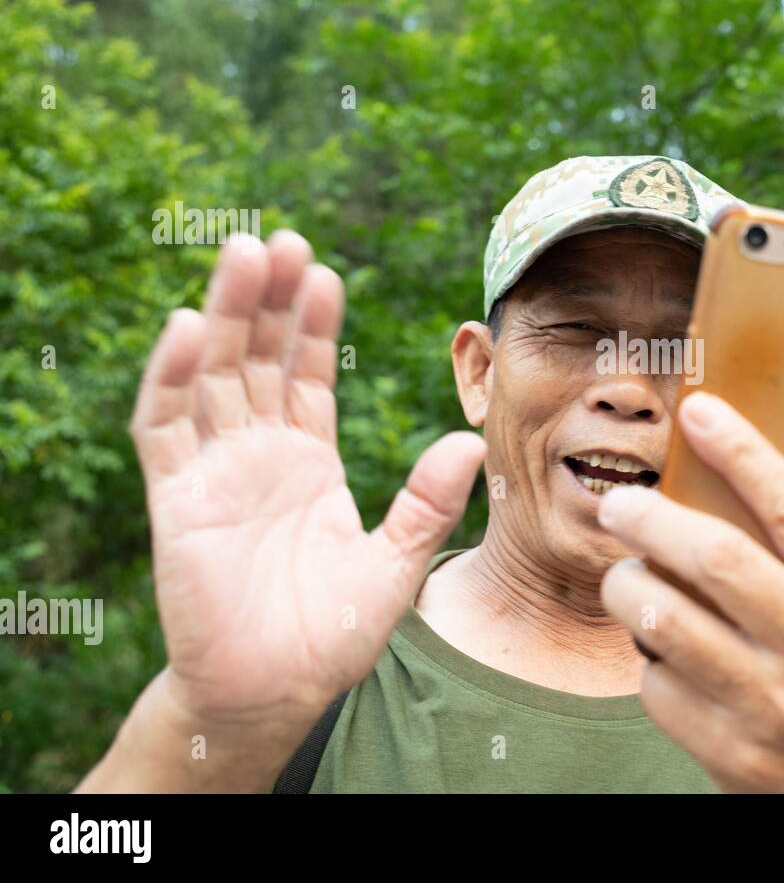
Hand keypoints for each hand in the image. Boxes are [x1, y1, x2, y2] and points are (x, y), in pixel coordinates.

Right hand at [130, 232, 483, 731]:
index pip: (307, 374)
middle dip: (267, 299)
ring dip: (222, 315)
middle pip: (256, 358)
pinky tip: (185, 327)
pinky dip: (170, 378)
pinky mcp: (177, 501)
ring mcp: (214, 472)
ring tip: (243, 254)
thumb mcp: (395, 562)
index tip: (327, 273)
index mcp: (309, 461)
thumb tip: (472, 441)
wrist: (274, 692)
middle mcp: (259, 454)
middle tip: (281, 239)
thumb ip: (427, 503)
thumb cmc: (332, 632)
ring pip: (212, 375)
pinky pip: (164, 429)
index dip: (313, 325)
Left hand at [597, 392, 783, 792]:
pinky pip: (657, 689)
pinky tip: (658, 649)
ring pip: (666, 623)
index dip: (740, 450)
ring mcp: (774, 707)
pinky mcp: (733, 755)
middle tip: (619, 501)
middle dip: (650, 518)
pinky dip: (645, 661)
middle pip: (715, 559)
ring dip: (629, 586)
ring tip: (626, 572)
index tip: (697, 411)